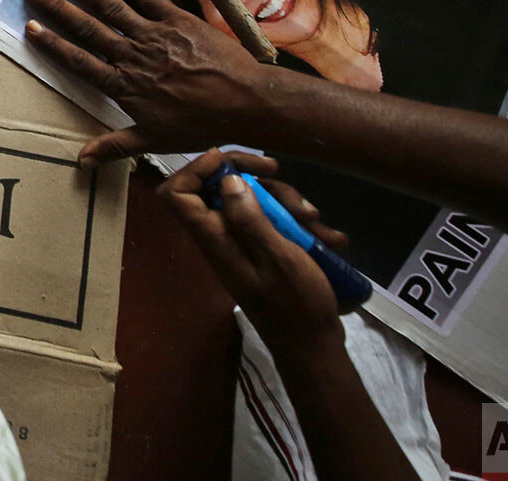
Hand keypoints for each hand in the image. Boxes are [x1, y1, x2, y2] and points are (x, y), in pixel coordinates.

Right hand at [23, 0, 272, 164]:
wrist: (244, 103)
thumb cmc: (200, 125)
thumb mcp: (154, 141)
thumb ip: (115, 147)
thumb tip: (81, 162)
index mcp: (124, 86)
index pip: (79, 62)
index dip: (53, 44)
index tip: (30, 27)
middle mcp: (133, 56)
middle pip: (88, 29)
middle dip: (58, 8)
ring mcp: (154, 35)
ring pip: (112, 7)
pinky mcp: (178, 20)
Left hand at [161, 149, 345, 357]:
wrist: (314, 346)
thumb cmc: (296, 305)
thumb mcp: (278, 257)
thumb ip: (250, 219)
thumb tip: (226, 180)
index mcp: (215, 239)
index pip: (177, 195)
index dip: (195, 170)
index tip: (229, 160)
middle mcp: (223, 238)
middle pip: (223, 190)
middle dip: (259, 182)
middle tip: (284, 181)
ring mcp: (245, 244)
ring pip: (255, 203)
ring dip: (288, 205)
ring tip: (317, 224)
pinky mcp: (265, 250)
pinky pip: (276, 223)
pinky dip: (300, 225)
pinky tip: (330, 238)